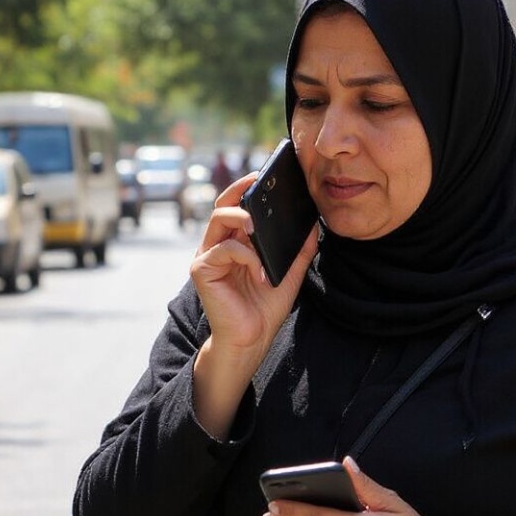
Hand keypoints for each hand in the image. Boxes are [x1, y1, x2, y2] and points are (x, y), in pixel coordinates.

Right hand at [190, 174, 317, 358]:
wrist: (251, 339)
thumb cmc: (264, 309)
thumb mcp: (290, 274)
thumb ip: (299, 250)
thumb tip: (314, 224)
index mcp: (235, 242)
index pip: (238, 207)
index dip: (248, 188)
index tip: (267, 176)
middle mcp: (218, 245)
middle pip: (223, 205)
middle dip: (240, 189)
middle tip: (258, 182)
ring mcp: (207, 256)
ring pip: (219, 218)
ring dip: (243, 218)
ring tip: (259, 228)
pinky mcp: (201, 270)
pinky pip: (225, 249)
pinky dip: (247, 257)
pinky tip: (260, 274)